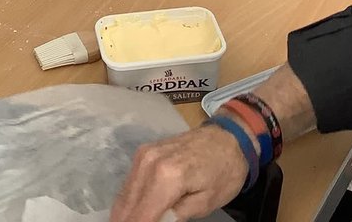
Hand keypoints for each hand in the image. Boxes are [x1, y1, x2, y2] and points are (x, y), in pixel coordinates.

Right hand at [110, 125, 246, 221]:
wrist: (227, 138)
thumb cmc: (223, 173)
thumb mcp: (204, 203)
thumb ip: (174, 217)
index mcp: (165, 176)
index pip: (141, 216)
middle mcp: (148, 163)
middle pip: (127, 207)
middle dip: (130, 221)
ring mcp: (143, 155)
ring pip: (124, 196)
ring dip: (128, 215)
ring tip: (139, 221)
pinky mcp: (143, 152)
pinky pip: (129, 183)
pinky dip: (131, 202)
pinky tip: (138, 213)